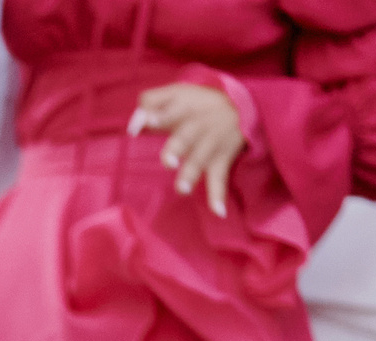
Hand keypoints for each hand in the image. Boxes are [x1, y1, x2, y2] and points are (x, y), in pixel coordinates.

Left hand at [131, 82, 243, 217]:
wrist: (243, 106)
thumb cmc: (197, 103)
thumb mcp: (177, 93)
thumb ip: (151, 102)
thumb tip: (133, 123)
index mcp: (186, 107)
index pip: (171, 109)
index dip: (159, 115)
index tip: (148, 121)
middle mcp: (200, 125)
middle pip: (187, 136)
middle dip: (177, 148)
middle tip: (168, 162)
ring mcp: (211, 143)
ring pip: (201, 159)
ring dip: (192, 174)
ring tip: (182, 190)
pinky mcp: (222, 159)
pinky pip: (220, 178)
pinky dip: (219, 195)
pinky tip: (219, 213)